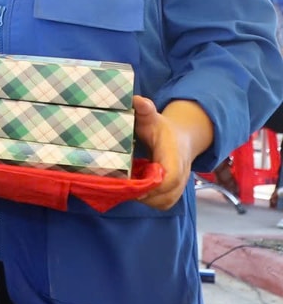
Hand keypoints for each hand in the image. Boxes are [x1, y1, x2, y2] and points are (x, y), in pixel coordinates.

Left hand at [133, 95, 204, 210]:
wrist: (182, 138)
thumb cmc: (162, 128)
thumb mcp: (153, 118)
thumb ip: (145, 110)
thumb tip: (137, 100)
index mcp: (175, 156)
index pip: (169, 177)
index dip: (152, 185)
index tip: (133, 184)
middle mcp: (182, 173)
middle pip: (166, 195)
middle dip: (143, 195)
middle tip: (121, 188)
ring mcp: (180, 185)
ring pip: (164, 202)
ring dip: (145, 200)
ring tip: (127, 189)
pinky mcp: (174, 192)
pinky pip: (163, 203)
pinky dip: (149, 201)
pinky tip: (136, 191)